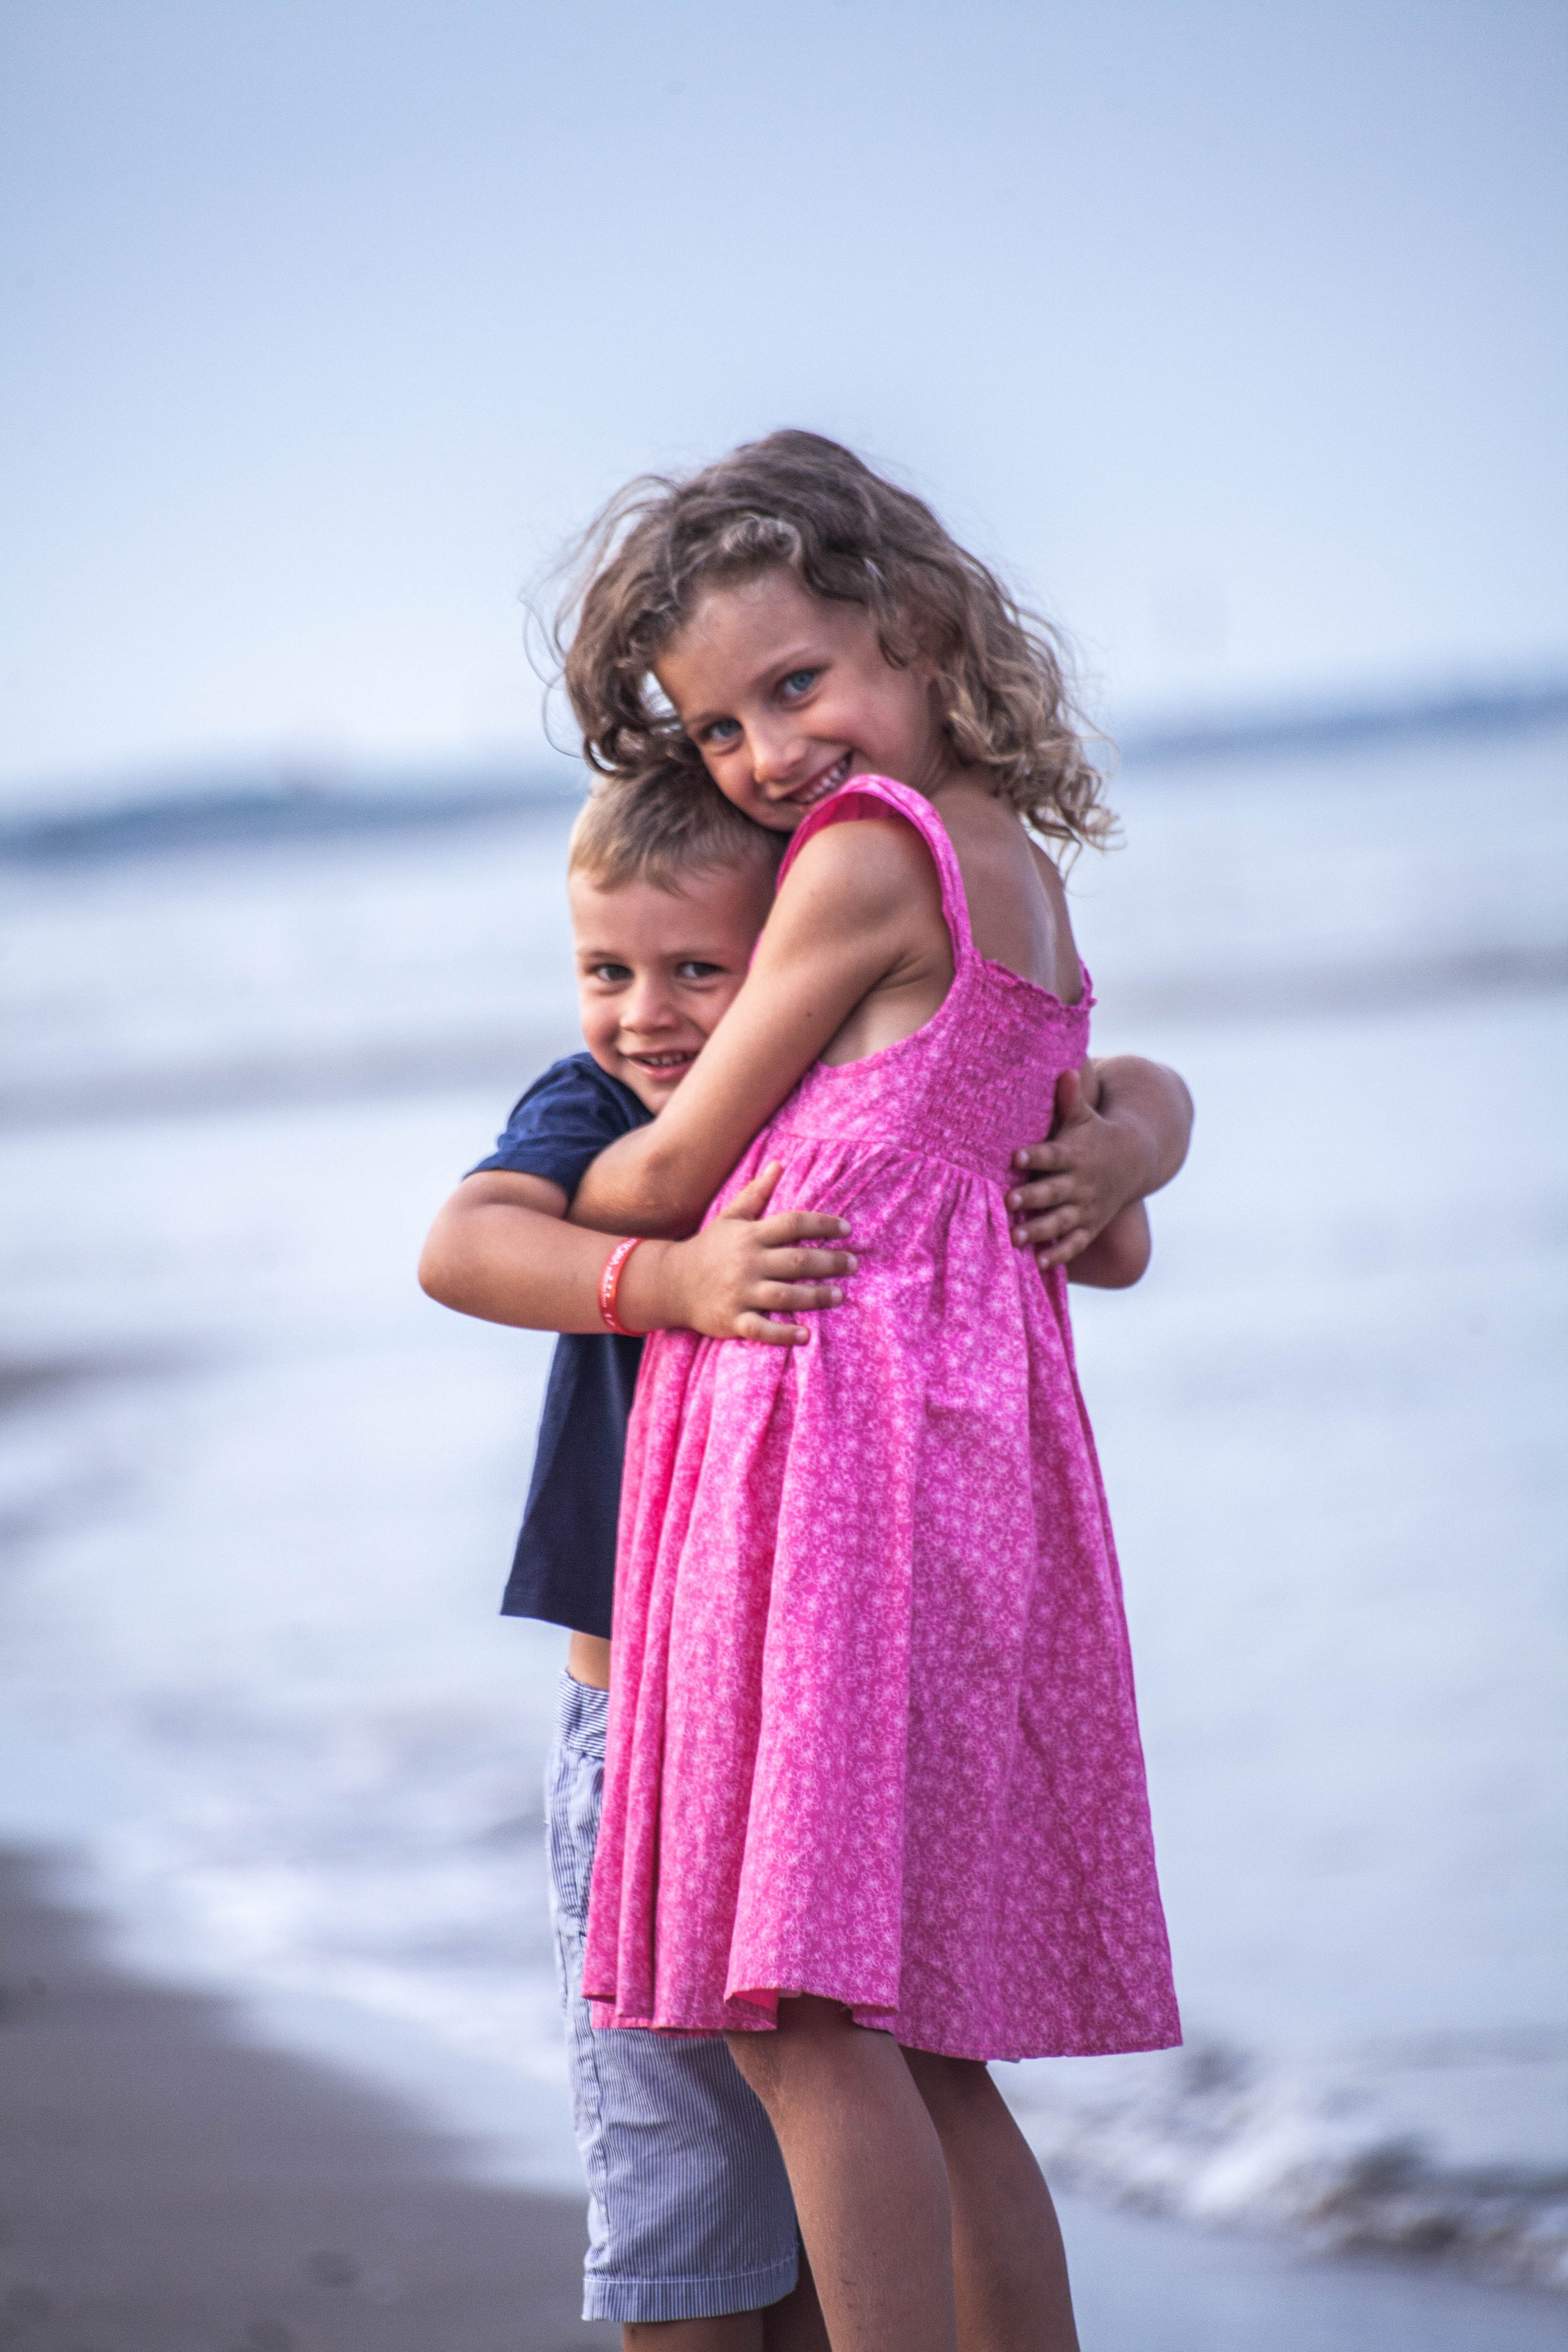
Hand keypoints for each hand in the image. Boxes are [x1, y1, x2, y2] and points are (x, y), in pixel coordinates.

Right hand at [654, 1163, 856, 1345]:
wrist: (670, 1283)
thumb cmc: (708, 1248)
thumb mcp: (730, 1217)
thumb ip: (756, 1192)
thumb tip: (779, 1164)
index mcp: (750, 1235)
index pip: (792, 1224)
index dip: (822, 1225)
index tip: (846, 1229)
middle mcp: (747, 1262)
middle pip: (796, 1260)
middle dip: (829, 1262)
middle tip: (853, 1264)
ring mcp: (739, 1292)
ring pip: (784, 1295)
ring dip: (815, 1296)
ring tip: (839, 1295)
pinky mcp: (732, 1319)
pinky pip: (761, 1328)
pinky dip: (784, 1334)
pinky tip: (806, 1336)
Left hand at [1006, 1067, 1149, 1269]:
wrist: (1133, 1161)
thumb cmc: (1095, 1134)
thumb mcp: (1084, 1116)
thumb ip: (1069, 1098)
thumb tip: (1064, 1069)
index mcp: (1075, 1154)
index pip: (1053, 1155)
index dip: (1035, 1156)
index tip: (1015, 1156)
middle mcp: (1080, 1183)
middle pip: (1054, 1192)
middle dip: (1032, 1197)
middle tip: (1007, 1200)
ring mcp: (1085, 1207)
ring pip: (1060, 1222)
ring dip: (1038, 1230)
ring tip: (1014, 1238)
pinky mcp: (1089, 1226)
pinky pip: (1074, 1243)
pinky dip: (1059, 1255)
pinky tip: (1039, 1264)